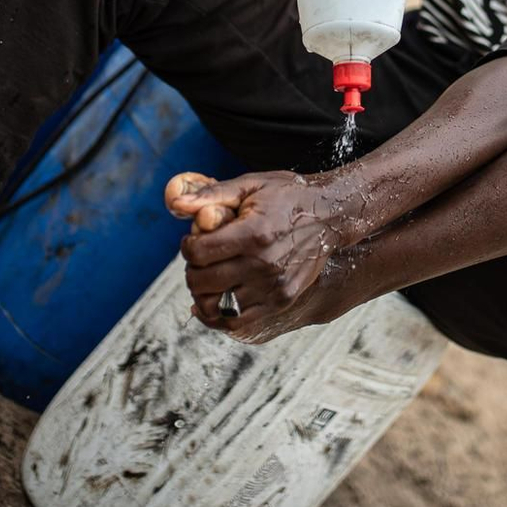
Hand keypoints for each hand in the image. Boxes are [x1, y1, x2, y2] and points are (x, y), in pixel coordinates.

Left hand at [168, 171, 362, 333]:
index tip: (194, 239)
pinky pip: (239, 321)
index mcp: (254, 234)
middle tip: (200, 259)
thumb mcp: (251, 185)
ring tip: (209, 277)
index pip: (198, 253)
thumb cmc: (288, 196)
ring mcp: (274, 287)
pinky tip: (216, 301)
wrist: (330, 215)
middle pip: (202, 281)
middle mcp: (264, 265)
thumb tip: (175, 205)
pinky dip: (220, 315)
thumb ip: (211, 195)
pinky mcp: (282, 300)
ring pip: (216, 305)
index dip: (188, 246)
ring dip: (204, 293)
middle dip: (192, 269)